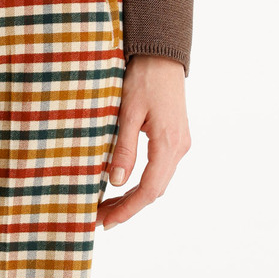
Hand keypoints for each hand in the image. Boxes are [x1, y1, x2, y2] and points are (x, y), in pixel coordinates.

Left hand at [98, 55, 190, 229]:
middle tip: (99, 219)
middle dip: (126, 208)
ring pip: (157, 183)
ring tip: (106, 208)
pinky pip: (159, 171)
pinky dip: (140, 184)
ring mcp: (179, 144)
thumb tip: (115, 183)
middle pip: (154, 191)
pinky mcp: (175, 140)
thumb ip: (123, 149)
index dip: (127, 210)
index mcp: (168, 143)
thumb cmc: (143, 78)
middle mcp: (179, 148)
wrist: (162, 55)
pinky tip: (121, 189)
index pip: (148, 190)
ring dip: (133, 198)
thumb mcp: (127, 113)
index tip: (106, 222)